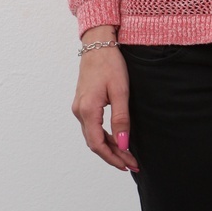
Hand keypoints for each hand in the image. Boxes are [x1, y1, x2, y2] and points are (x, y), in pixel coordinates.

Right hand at [71, 35, 140, 172]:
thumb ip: (121, 120)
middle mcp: (79, 111)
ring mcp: (79, 108)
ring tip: (127, 155)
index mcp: (88, 110)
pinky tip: (117, 140)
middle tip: (132, 163)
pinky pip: (92, 127)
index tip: (127, 165)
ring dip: (110, 147)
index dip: (112, 158)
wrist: (98, 44)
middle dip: (113, 156)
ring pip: (93, 136)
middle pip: (95, 143)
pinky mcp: (83, 104)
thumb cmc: (110, 64)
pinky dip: (105, 137)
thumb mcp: (120, 92)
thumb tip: (124, 144)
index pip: (98, 144)